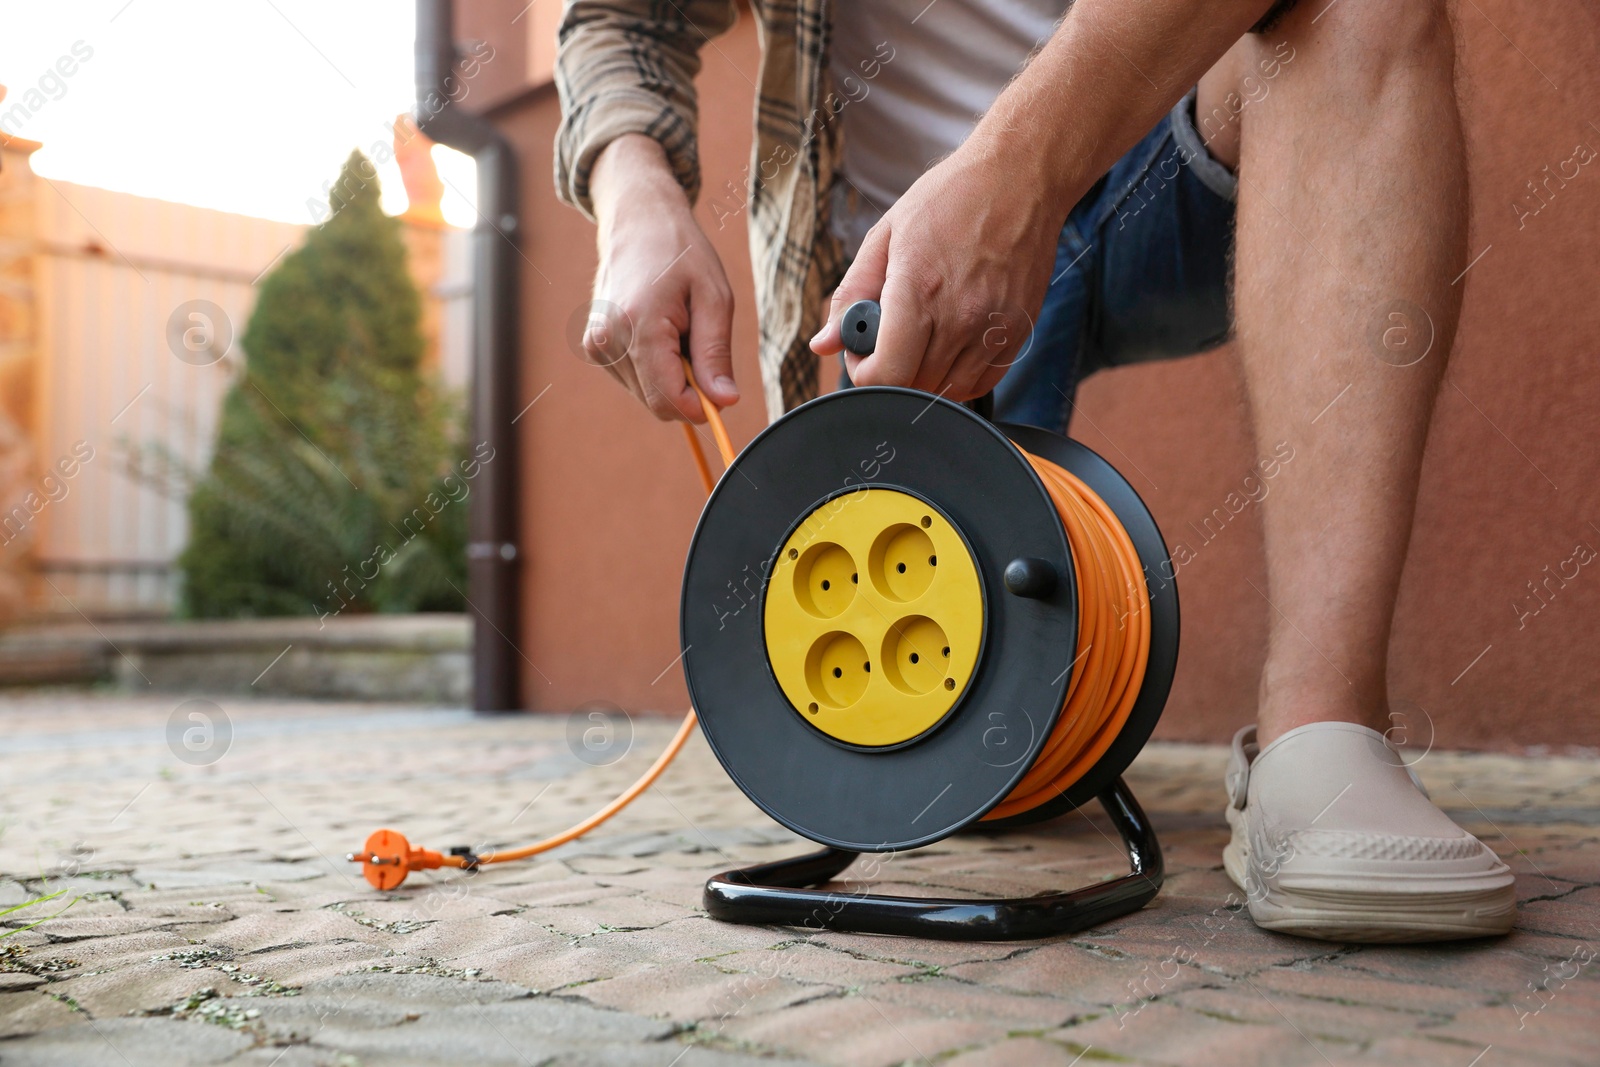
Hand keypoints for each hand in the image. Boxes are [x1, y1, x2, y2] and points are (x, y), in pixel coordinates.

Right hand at [586, 135, 737, 421]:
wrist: (638, 221)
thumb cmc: (681, 253)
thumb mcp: (714, 298)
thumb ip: (716, 355)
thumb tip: (724, 402)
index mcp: (638, 325)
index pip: (668, 399)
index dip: (701, 406)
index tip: (721, 390)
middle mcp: (608, 339)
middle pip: (658, 402)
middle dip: (688, 386)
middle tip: (697, 339)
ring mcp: (596, 345)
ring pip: (647, 395)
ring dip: (672, 373)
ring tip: (676, 327)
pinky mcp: (594, 348)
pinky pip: (636, 381)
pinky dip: (656, 366)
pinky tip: (658, 329)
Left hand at [809, 142, 1065, 399]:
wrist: (1020, 177)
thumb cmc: (951, 198)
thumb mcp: (886, 234)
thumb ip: (851, 293)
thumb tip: (824, 343)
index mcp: (919, 290)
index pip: (886, 375)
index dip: (864, 373)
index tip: (862, 351)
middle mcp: (960, 317)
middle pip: (913, 387)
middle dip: (891, 371)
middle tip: (889, 337)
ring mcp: (993, 329)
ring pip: (947, 392)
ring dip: (924, 376)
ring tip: (921, 336)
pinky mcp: (1018, 333)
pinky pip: (981, 384)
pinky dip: (958, 377)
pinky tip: (950, 344)